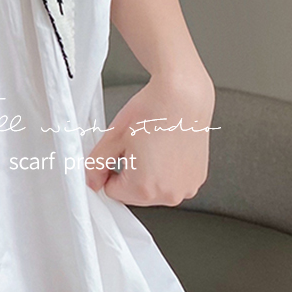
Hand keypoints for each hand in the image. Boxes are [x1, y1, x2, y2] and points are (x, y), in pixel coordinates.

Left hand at [85, 69, 214, 205]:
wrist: (183, 96)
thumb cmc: (153, 111)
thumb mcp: (113, 137)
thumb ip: (96, 165)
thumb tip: (93, 180)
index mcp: (144, 188)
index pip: (112, 192)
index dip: (108, 170)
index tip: (115, 155)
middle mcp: (169, 194)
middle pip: (134, 194)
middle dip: (128, 173)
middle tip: (134, 146)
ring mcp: (187, 187)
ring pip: (154, 189)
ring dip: (147, 174)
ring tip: (151, 146)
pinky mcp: (198, 178)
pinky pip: (172, 182)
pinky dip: (165, 170)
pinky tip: (165, 148)